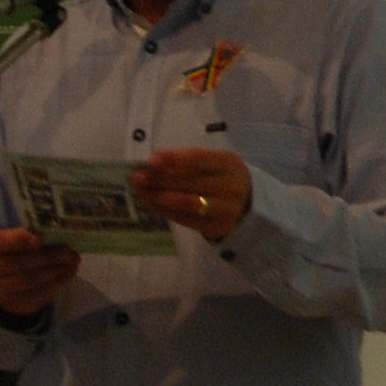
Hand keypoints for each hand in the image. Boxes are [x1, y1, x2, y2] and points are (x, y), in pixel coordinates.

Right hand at [0, 225, 80, 314]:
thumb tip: (60, 233)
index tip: (40, 238)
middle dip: (48, 257)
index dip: (19, 240)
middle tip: (70, 252)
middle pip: (19, 263)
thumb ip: (33, 236)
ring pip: (30, 280)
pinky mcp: (13, 303)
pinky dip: (55, 283)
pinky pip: (37, 294)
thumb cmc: (17, 252)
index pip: (1, 242)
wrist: (9, 283)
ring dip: (55, 271)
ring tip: (73, 262)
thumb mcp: (20, 240)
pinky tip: (67, 274)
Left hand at [138, 147, 252, 242]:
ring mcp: (224, 209)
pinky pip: (185, 219)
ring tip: (141, 191)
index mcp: (228, 163)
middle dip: (160, 179)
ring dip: (160, 196)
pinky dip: (165, 210)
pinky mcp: (214, 227)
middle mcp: (229, 186)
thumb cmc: (222, 176)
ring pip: (186, 202)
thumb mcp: (214, 162)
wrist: (248, 204)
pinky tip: (151, 202)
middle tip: (137, 177)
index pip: (200, 159)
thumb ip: (189, 161)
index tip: (152, 160)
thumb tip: (153, 162)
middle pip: (190, 182)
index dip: (175, 159)